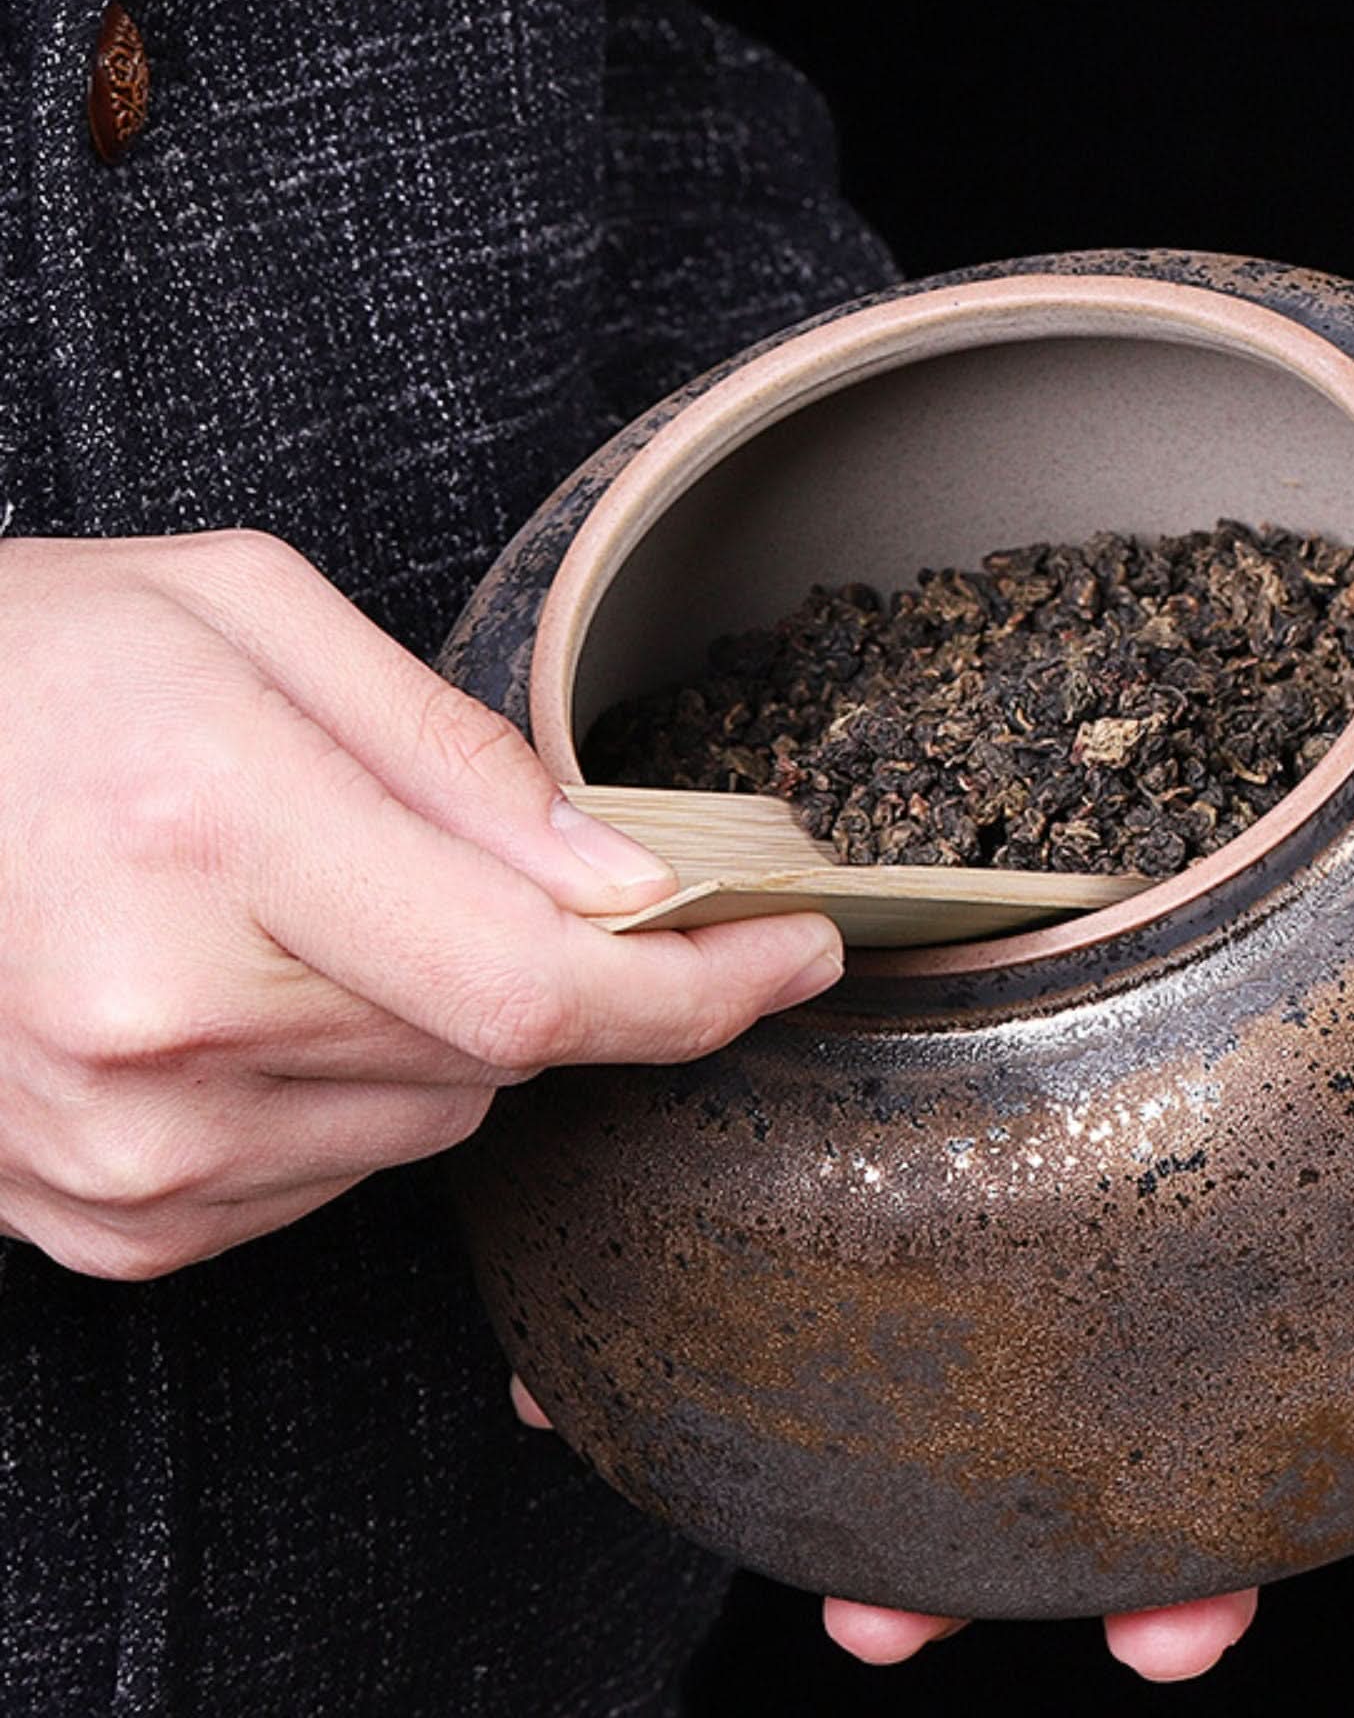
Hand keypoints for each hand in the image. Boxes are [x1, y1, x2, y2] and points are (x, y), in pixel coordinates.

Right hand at [0, 531, 843, 1279]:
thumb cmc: (24, 663)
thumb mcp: (247, 612)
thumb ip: (454, 753)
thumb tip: (626, 878)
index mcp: (209, 831)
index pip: (535, 980)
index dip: (700, 987)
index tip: (799, 951)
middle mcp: (161, 1021)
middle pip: (500, 1053)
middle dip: (563, 969)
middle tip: (499, 868)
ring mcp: (124, 1147)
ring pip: (430, 1119)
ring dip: (447, 1023)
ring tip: (314, 903)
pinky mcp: (106, 1218)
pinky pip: (333, 1174)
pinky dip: (354, 1086)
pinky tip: (255, 987)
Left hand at [513, 648, 1353, 1681]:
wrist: (1011, 578)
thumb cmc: (1232, 692)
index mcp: (1318, 1082)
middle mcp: (1184, 1145)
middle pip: (1226, 1372)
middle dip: (1211, 1532)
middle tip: (1174, 1629)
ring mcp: (1018, 1140)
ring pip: (1005, 1365)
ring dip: (957, 1513)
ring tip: (885, 1596)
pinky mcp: (851, 1096)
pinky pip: (793, 1235)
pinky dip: (723, 1323)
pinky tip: (611, 1388)